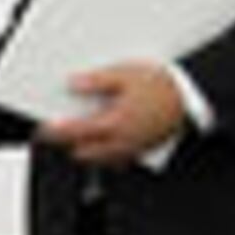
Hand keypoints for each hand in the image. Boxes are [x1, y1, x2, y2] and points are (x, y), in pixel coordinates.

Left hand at [39, 61, 187, 168]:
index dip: (55, 131)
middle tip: (57, 131)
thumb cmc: (162, 86)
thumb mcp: (126, 75)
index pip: (74, 132)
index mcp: (113, 124)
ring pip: (100, 159)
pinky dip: (106, 154)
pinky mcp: (143, 150)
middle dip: (68, 143)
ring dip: (86, 150)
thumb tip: (73, 85)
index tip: (43, 127)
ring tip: (78, 135)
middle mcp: (121, 142)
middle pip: (84, 151)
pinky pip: (117, 159)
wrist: (191, 97)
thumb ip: (96, 82)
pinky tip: (105, 140)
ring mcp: (133, 149)